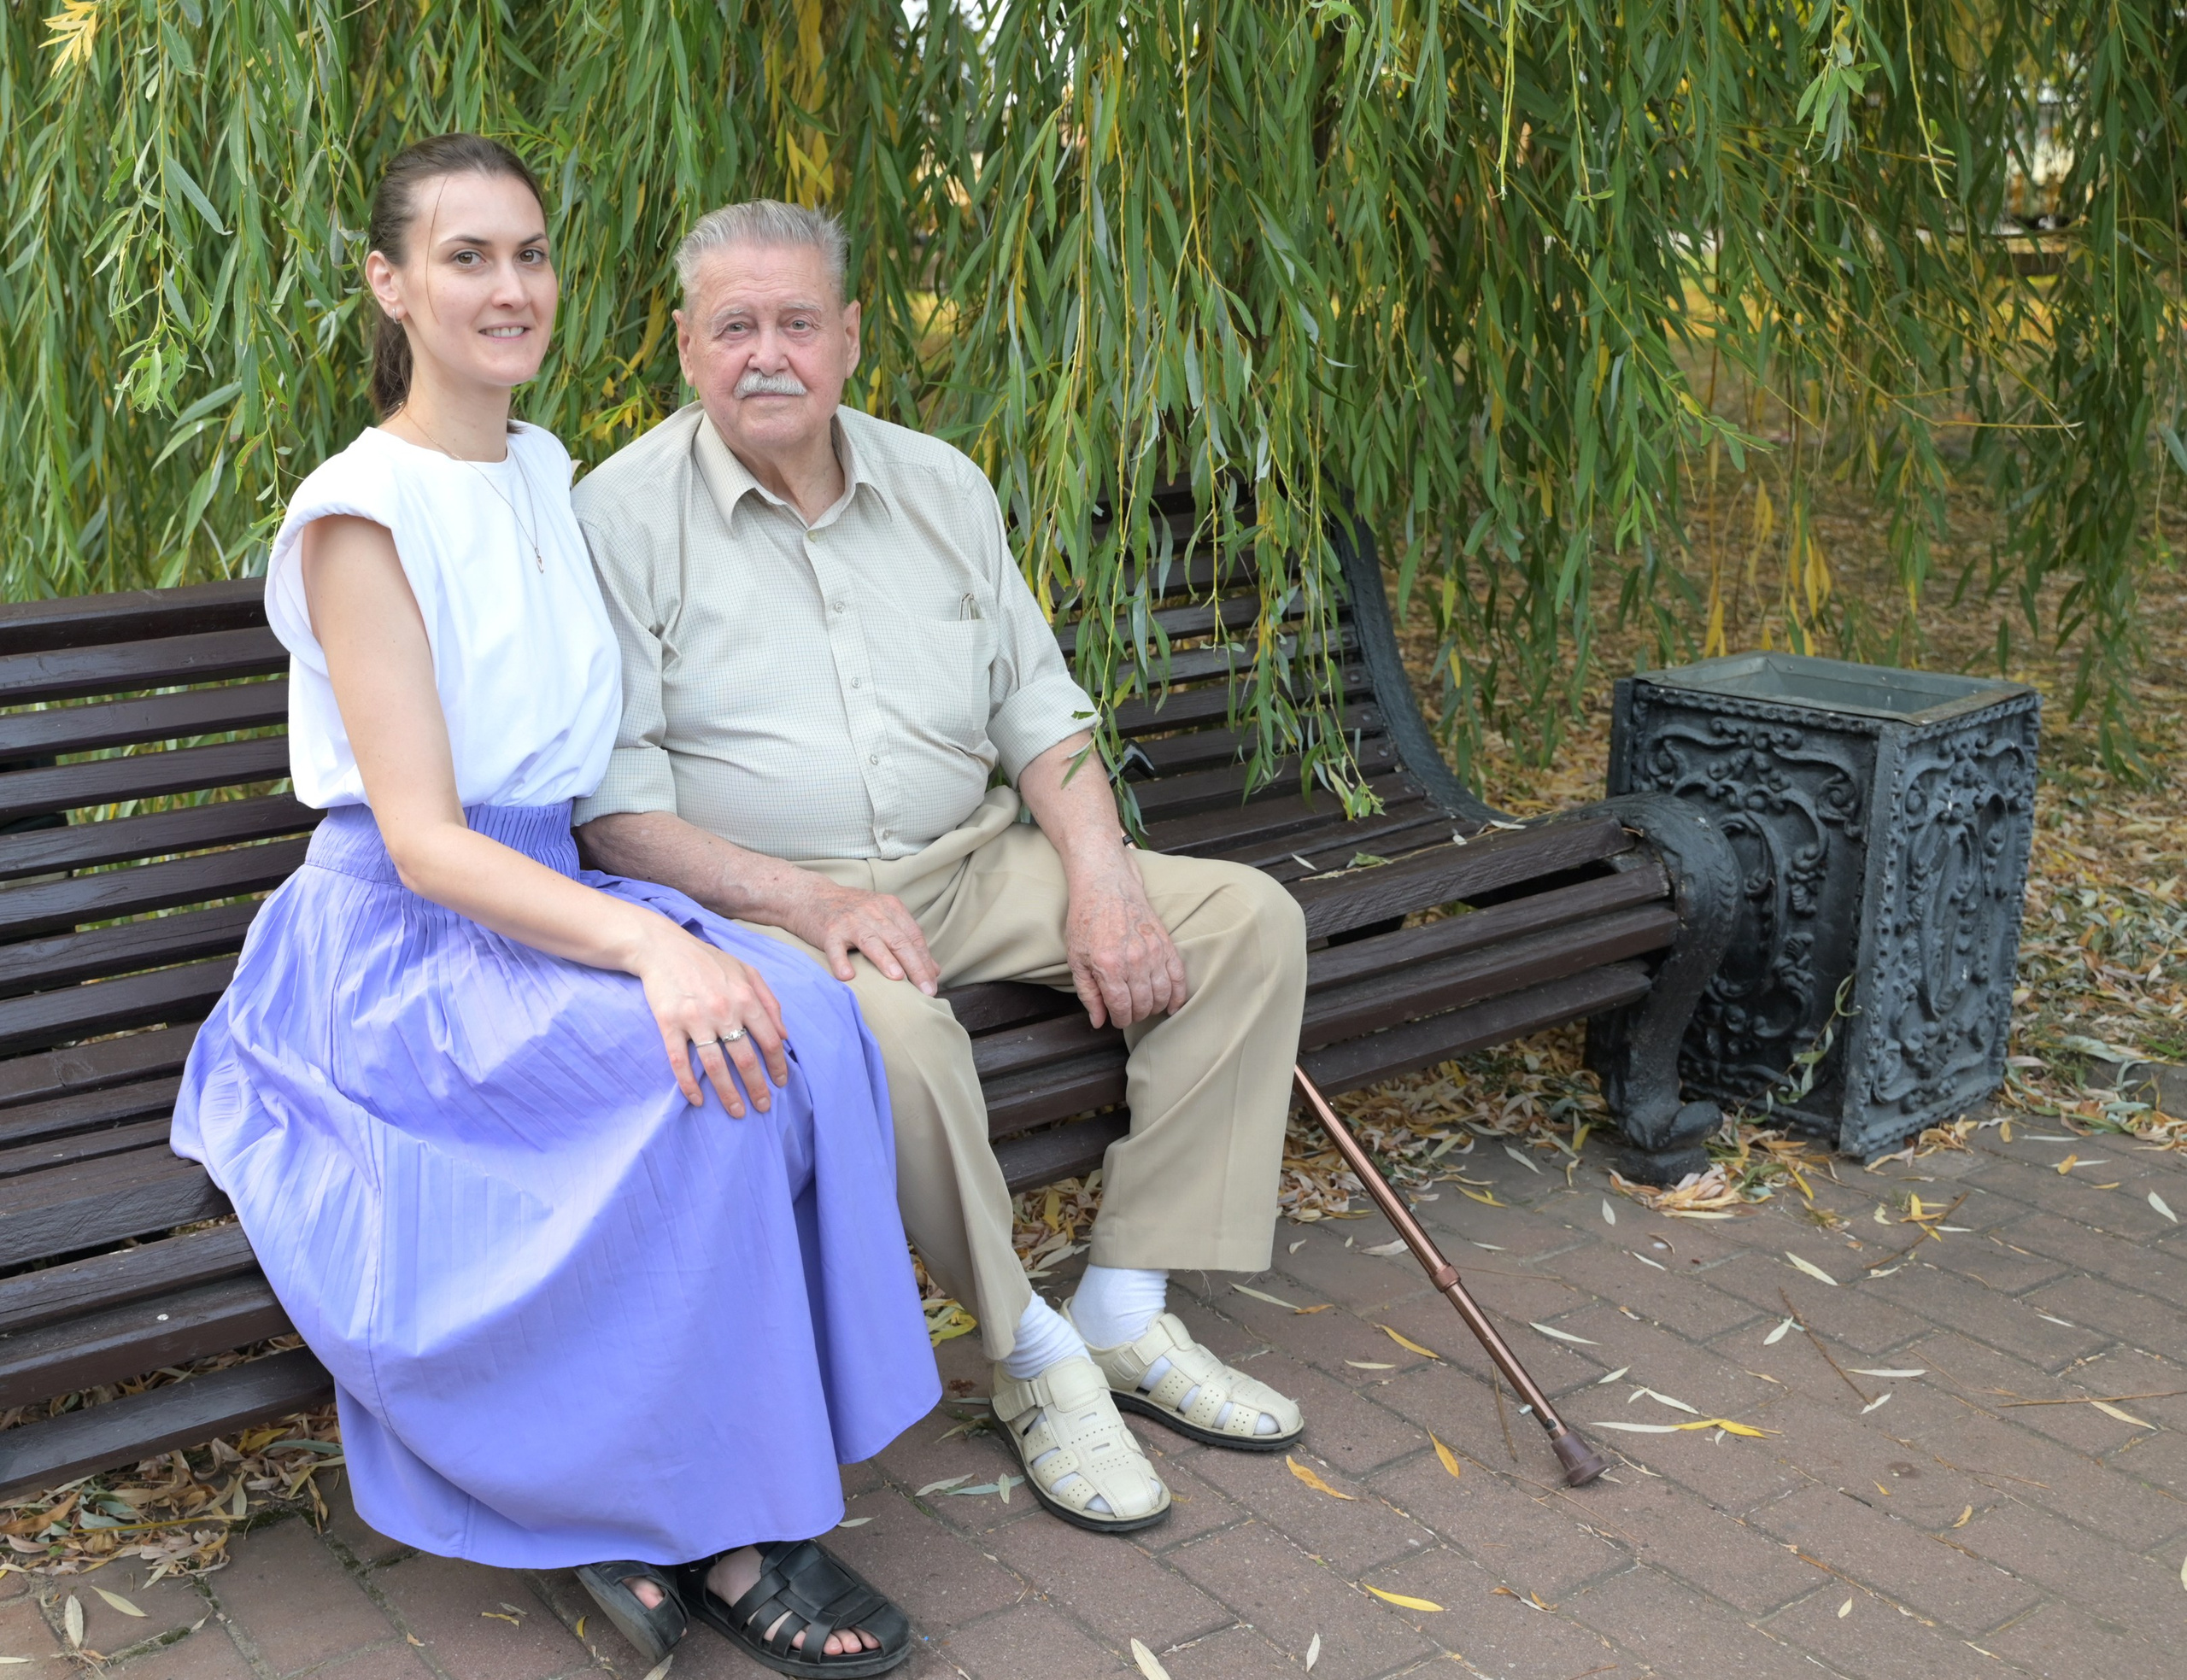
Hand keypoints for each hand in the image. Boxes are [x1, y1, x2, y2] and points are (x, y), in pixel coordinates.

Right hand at [633, 926, 789, 1113]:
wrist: (663, 948)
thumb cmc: (708, 960)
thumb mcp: (747, 971)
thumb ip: (769, 1001)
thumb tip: (784, 1035)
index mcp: (746, 998)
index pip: (769, 1041)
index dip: (778, 1065)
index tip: (780, 1082)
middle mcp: (723, 1010)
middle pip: (745, 1059)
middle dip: (757, 1088)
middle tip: (763, 1107)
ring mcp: (695, 1018)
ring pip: (715, 1066)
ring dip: (728, 1093)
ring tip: (737, 1111)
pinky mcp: (669, 1023)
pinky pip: (679, 1061)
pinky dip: (688, 1084)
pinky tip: (697, 1100)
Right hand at [784, 876, 940, 995]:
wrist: (811, 896)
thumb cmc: (852, 912)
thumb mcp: (883, 918)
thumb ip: (907, 940)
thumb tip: (934, 970)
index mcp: (890, 908)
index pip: (914, 936)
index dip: (925, 961)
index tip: (933, 984)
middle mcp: (873, 912)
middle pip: (899, 941)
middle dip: (915, 966)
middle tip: (927, 990)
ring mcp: (850, 921)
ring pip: (872, 941)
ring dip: (886, 960)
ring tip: (898, 978)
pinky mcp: (829, 930)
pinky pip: (835, 948)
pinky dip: (841, 961)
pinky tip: (847, 976)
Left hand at [1066, 859, 1188, 1028]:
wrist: (1106, 885)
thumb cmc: (1086, 919)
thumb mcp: (1076, 958)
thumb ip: (1087, 993)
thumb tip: (1098, 1021)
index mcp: (1108, 966)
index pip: (1122, 1007)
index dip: (1120, 1019)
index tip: (1117, 1020)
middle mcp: (1134, 961)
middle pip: (1143, 1004)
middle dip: (1136, 1015)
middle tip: (1129, 1013)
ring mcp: (1153, 951)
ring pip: (1162, 994)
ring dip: (1155, 1007)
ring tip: (1145, 1008)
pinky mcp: (1165, 944)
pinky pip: (1178, 976)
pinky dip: (1178, 995)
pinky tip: (1173, 1005)